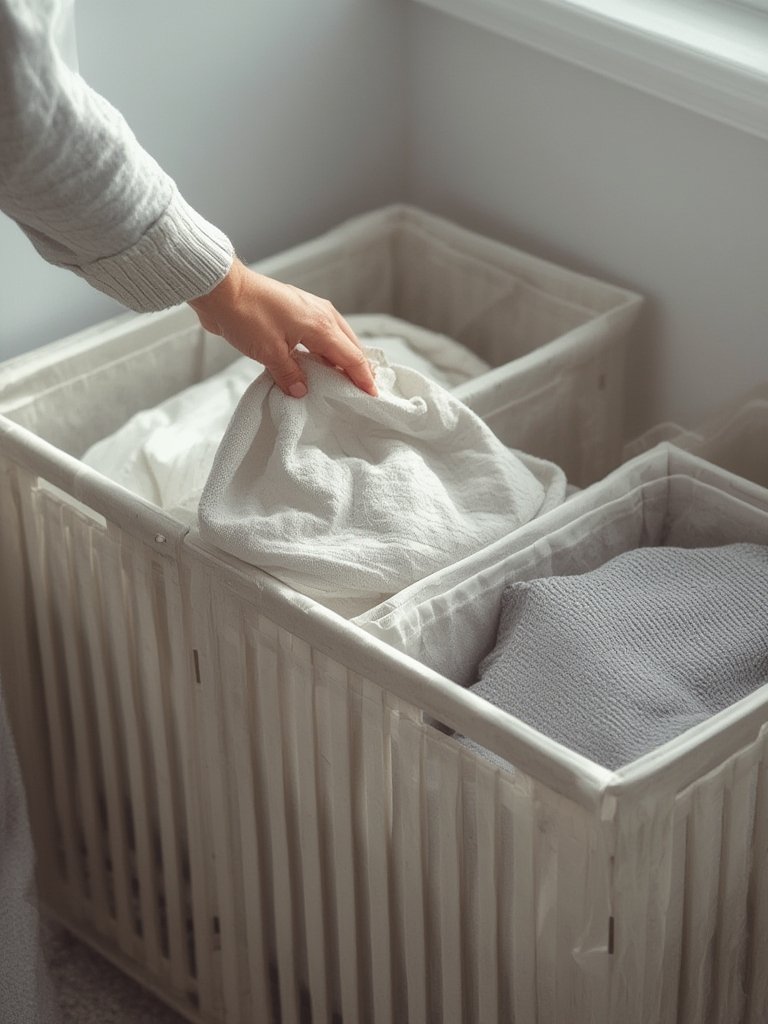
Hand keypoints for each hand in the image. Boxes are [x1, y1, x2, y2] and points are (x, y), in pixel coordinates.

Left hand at [189, 259, 376, 397]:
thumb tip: (302, 391)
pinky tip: (318, 363)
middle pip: (349, 345)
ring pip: (336, 338)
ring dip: (341, 358)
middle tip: (361, 390)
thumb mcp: (269, 353)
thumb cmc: (245, 314)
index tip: (372, 395)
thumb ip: (289, 374)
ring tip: (342, 379)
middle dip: (357, 367)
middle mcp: (321, 314)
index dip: (363, 378)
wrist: (221, 289)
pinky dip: (325, 349)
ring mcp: (309, 310)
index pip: (352, 357)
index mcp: (320, 325)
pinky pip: (320, 334)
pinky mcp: (295, 311)